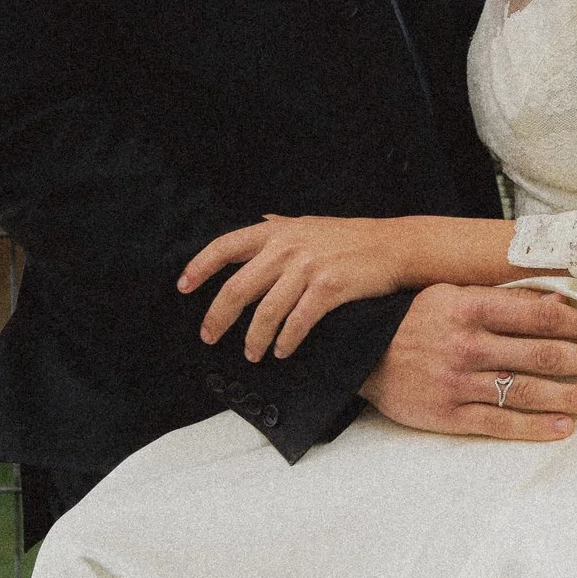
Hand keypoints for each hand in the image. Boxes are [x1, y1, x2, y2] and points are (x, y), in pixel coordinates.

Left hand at [180, 214, 416, 361]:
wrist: (393, 246)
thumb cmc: (349, 238)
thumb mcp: (309, 224)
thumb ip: (281, 227)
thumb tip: (258, 223)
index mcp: (277, 232)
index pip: (225, 246)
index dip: (200, 266)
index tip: (183, 286)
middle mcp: (288, 247)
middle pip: (238, 288)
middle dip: (218, 317)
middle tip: (209, 337)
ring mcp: (309, 267)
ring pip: (267, 311)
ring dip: (254, 338)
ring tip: (252, 354)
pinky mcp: (330, 287)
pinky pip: (298, 321)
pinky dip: (286, 340)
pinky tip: (282, 350)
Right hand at [359, 281, 576, 442]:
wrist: (354, 351)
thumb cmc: (413, 317)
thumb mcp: (453, 292)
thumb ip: (504, 297)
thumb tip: (560, 302)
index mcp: (470, 305)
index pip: (541, 314)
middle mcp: (467, 343)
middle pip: (543, 354)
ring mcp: (457, 381)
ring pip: (527, 391)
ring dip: (573, 396)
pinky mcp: (445, 414)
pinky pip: (498, 423)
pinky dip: (534, 427)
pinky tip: (565, 429)